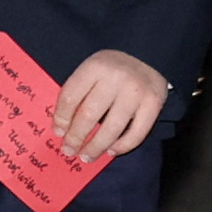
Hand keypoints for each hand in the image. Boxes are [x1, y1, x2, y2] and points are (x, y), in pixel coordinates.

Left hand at [53, 49, 168, 162]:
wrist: (149, 54)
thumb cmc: (113, 67)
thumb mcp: (92, 69)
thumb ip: (79, 91)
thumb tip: (62, 126)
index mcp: (95, 67)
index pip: (71, 97)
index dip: (61, 118)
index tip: (58, 132)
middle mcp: (115, 79)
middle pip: (89, 115)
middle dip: (76, 137)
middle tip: (68, 150)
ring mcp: (136, 93)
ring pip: (112, 128)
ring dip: (96, 147)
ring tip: (86, 156)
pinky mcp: (153, 104)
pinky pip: (136, 133)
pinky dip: (122, 146)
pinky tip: (111, 151)